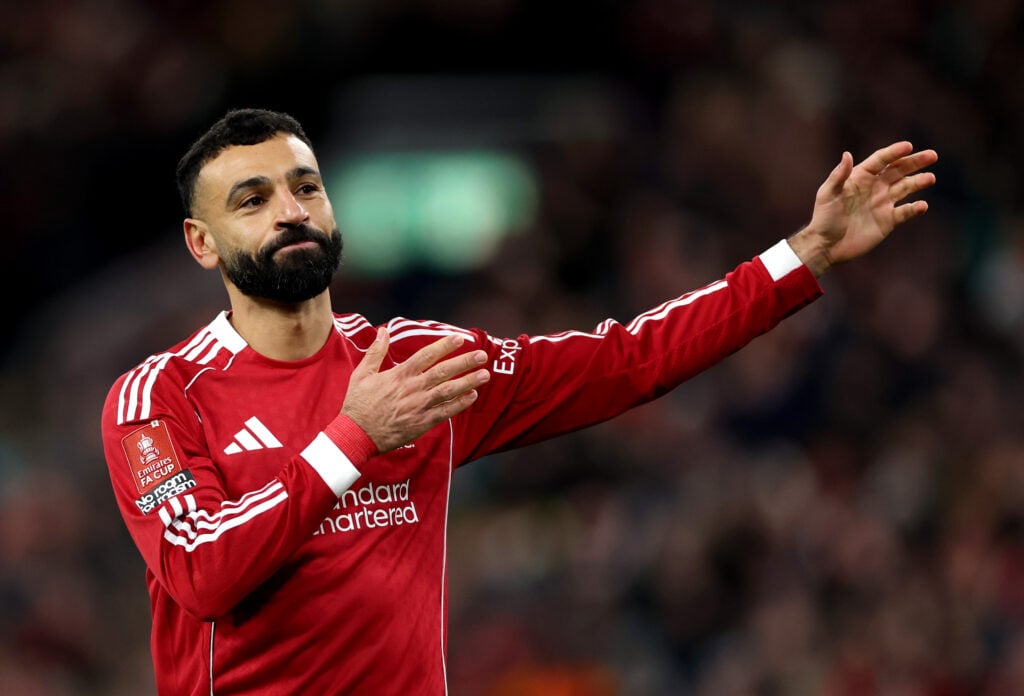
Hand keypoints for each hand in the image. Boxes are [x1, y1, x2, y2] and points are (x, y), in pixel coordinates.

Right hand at [341, 329, 489, 452]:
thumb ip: (376, 352)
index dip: (444, 346)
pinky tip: (472, 396)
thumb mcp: (362, 374)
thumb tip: (383, 331)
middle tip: (482, 354)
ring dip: (468, 382)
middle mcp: (412, 389)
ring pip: (448, 391)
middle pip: (443, 372)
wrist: (356, 435)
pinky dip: (460, 404)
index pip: (426, 356)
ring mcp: (418, 406)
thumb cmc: (358, 404)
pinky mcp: (421, 423)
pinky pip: (445, 412)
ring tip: (485, 374)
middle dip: (464, 362)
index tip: (460, 338)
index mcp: (399, 375)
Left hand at [789, 142, 937, 275]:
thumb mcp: (827, 195)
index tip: (909, 146)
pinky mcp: (888, 221)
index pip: (881, 160)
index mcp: (860, 177)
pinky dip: (915, 209)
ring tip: (930, 178)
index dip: (894, 152)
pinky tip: (922, 205)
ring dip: (918, 182)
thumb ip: (838, 176)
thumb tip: (847, 154)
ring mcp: (882, 203)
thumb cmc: (824, 218)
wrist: (826, 246)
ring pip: (905, 188)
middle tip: (932, 155)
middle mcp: (874, 187)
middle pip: (898, 170)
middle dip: (915, 162)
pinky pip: (905, 212)